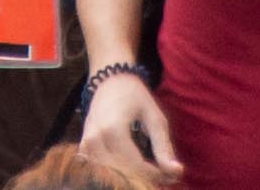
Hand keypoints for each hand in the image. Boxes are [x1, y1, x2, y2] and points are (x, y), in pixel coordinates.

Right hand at [81, 68, 183, 182]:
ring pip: (110, 176)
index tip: (171, 175)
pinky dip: (116, 174)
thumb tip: (176, 172)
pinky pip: (99, 171)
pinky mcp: (83, 148)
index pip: (135, 167)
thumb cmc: (135, 97)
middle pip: (122, 175)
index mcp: (112, 130)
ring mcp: (85, 145)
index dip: (156, 176)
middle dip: (145, 179)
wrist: (110, 81)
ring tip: (150, 170)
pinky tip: (130, 168)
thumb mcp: (155, 118)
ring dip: (131, 178)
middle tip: (163, 174)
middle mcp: (94, 140)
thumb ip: (164, 148)